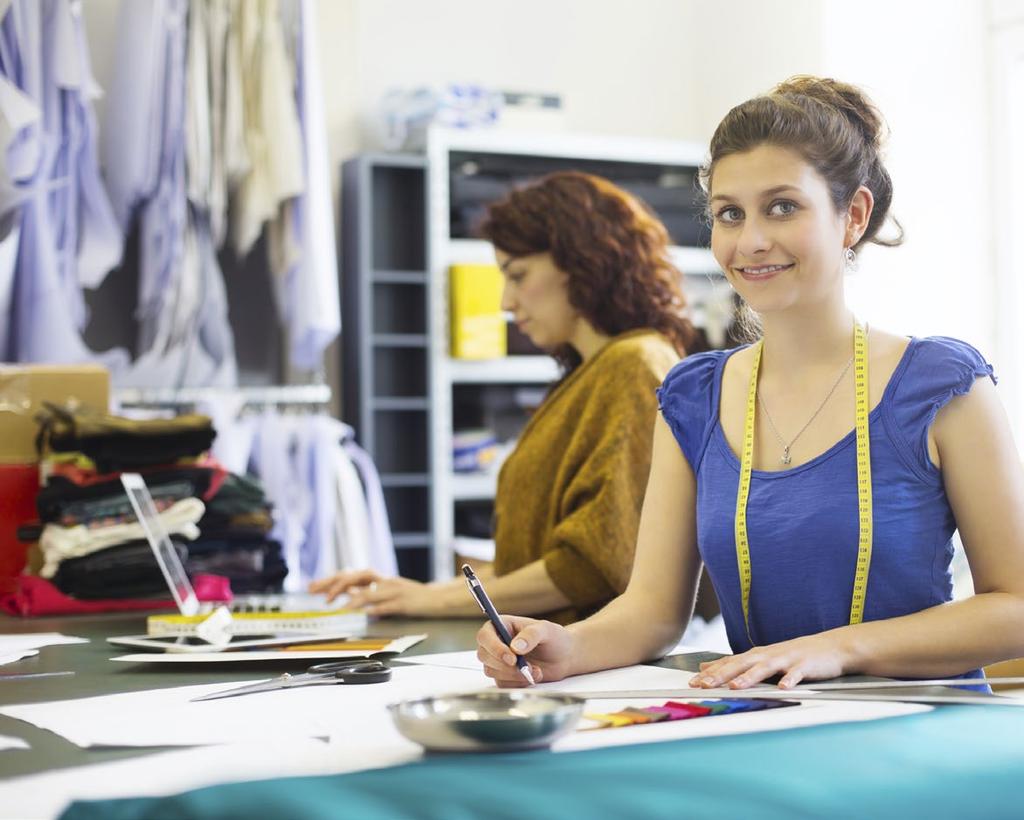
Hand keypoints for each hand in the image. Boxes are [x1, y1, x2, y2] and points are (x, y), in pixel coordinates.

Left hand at [309, 571, 438, 616]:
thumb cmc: (409, 596)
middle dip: (337, 585)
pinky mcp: (405, 603)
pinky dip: (377, 609)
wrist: (435, 598)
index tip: (312, 588)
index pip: (349, 575)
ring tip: (340, 607)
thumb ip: (367, 591)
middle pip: (357, 577)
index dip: (330, 580)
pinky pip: (389, 605)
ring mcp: (395, 591)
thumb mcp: (386, 591)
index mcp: (378, 578)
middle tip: (322, 596)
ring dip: (354, 599)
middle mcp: (384, 581)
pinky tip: (366, 613)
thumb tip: (346, 593)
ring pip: (372, 591)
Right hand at [476, 615, 574, 686]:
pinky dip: (518, 683)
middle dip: (505, 665)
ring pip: (492, 671)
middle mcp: (497, 642)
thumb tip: (515, 646)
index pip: (485, 636)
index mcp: (502, 625)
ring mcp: (499, 660)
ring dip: (514, 675)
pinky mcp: (504, 675)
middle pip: (484, 655)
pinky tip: (533, 676)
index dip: (494, 648)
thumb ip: (531, 635)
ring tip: (535, 670)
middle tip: (525, 667)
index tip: (512, 658)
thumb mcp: (546, 630)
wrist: (564, 657)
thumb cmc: (555, 638)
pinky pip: (502, 683)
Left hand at [688, 631, 849, 689]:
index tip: (693, 682)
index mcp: (757, 655)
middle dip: (721, 675)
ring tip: (735, 686)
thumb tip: (707, 668)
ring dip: (749, 678)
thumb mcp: (762, 658)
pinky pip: (796, 675)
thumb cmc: (794, 655)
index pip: (729, 664)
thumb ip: (736, 664)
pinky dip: (790, 681)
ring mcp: (786, 659)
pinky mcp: (805, 666)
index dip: (711, 673)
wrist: (830, 647)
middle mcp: (768, 655)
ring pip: (764, 669)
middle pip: (741, 665)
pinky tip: (784, 688)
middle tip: (704, 684)